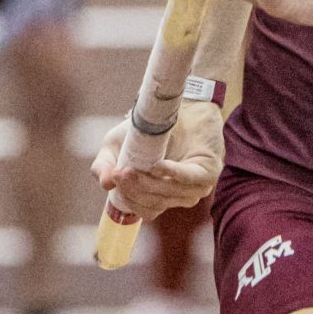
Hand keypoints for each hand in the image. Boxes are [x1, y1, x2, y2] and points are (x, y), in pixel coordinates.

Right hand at [91, 99, 222, 220]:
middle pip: (156, 203)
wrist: (171, 103)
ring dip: (149, 183)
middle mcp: (180, 194)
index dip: (129, 198)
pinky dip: (172, 173)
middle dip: (134, 189)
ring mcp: (197, 185)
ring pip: (169, 193)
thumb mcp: (115, 146)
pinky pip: (189, 178)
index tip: (115, 178)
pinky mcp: (209, 170)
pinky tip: (157, 165)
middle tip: (120, 172)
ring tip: (132, 167)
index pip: (147, 211)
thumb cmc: (144, 128)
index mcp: (162, 195)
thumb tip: (106, 184)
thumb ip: (104, 166)